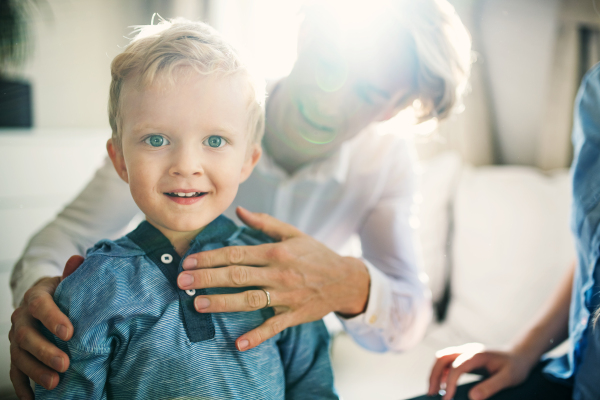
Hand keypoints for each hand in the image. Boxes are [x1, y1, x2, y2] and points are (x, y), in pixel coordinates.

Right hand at [9, 255, 82, 398]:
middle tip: (65, 363)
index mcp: (36, 296)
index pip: (40, 306)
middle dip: (45, 351)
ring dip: (36, 371)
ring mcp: (16, 338)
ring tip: (55, 383)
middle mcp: (21, 318)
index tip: (70, 332)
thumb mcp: (68, 281)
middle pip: (27, 336)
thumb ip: (73, 273)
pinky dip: (24, 387)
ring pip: (20, 356)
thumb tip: (78, 259)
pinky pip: (16, 373)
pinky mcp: (17, 355)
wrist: (48, 301)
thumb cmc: (65, 292)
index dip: (53, 319)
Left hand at [177, 207, 369, 350]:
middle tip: (182, 283)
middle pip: (237, 275)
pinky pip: (273, 327)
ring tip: (198, 305)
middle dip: (207, 279)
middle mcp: (279, 273)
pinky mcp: (294, 315)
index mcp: (276, 252)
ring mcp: (286, 296)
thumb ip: (265, 223)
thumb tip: (239, 210)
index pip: (237, 254)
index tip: (189, 262)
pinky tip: (238, 344)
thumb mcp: (294, 233)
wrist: (345, 279)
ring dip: (223, 303)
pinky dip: (257, 336)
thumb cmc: (316, 254)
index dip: (211, 258)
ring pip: (250, 300)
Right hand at [428, 343, 536, 399]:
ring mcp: (465, 352)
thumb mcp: (508, 378)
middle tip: (431, 394)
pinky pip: (447, 362)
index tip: (447, 399)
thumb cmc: (515, 366)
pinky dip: (442, 373)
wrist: (519, 354)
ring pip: (442, 359)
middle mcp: (468, 350)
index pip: (456, 367)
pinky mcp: (465, 357)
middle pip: (442, 358)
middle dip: (434, 376)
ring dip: (435, 373)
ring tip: (434, 391)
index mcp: (477, 354)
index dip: (450, 383)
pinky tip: (443, 386)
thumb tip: (472, 397)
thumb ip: (491, 387)